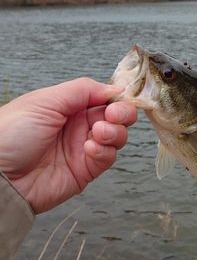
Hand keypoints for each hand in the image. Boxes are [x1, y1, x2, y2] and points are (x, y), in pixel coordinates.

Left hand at [0, 78, 136, 213]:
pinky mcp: (85, 171)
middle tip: (114, 116)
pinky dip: (104, 151)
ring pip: (117, 136)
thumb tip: (115, 89)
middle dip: (122, 113)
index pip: (103, 97)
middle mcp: (78, 125)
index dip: (116, 97)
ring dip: (114, 132)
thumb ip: (83, 90)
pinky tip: (89, 149)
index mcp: (68, 105)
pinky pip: (107, 158)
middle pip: (116, 116)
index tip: (120, 98)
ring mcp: (82, 148)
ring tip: (98, 132)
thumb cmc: (11, 134)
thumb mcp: (45, 101)